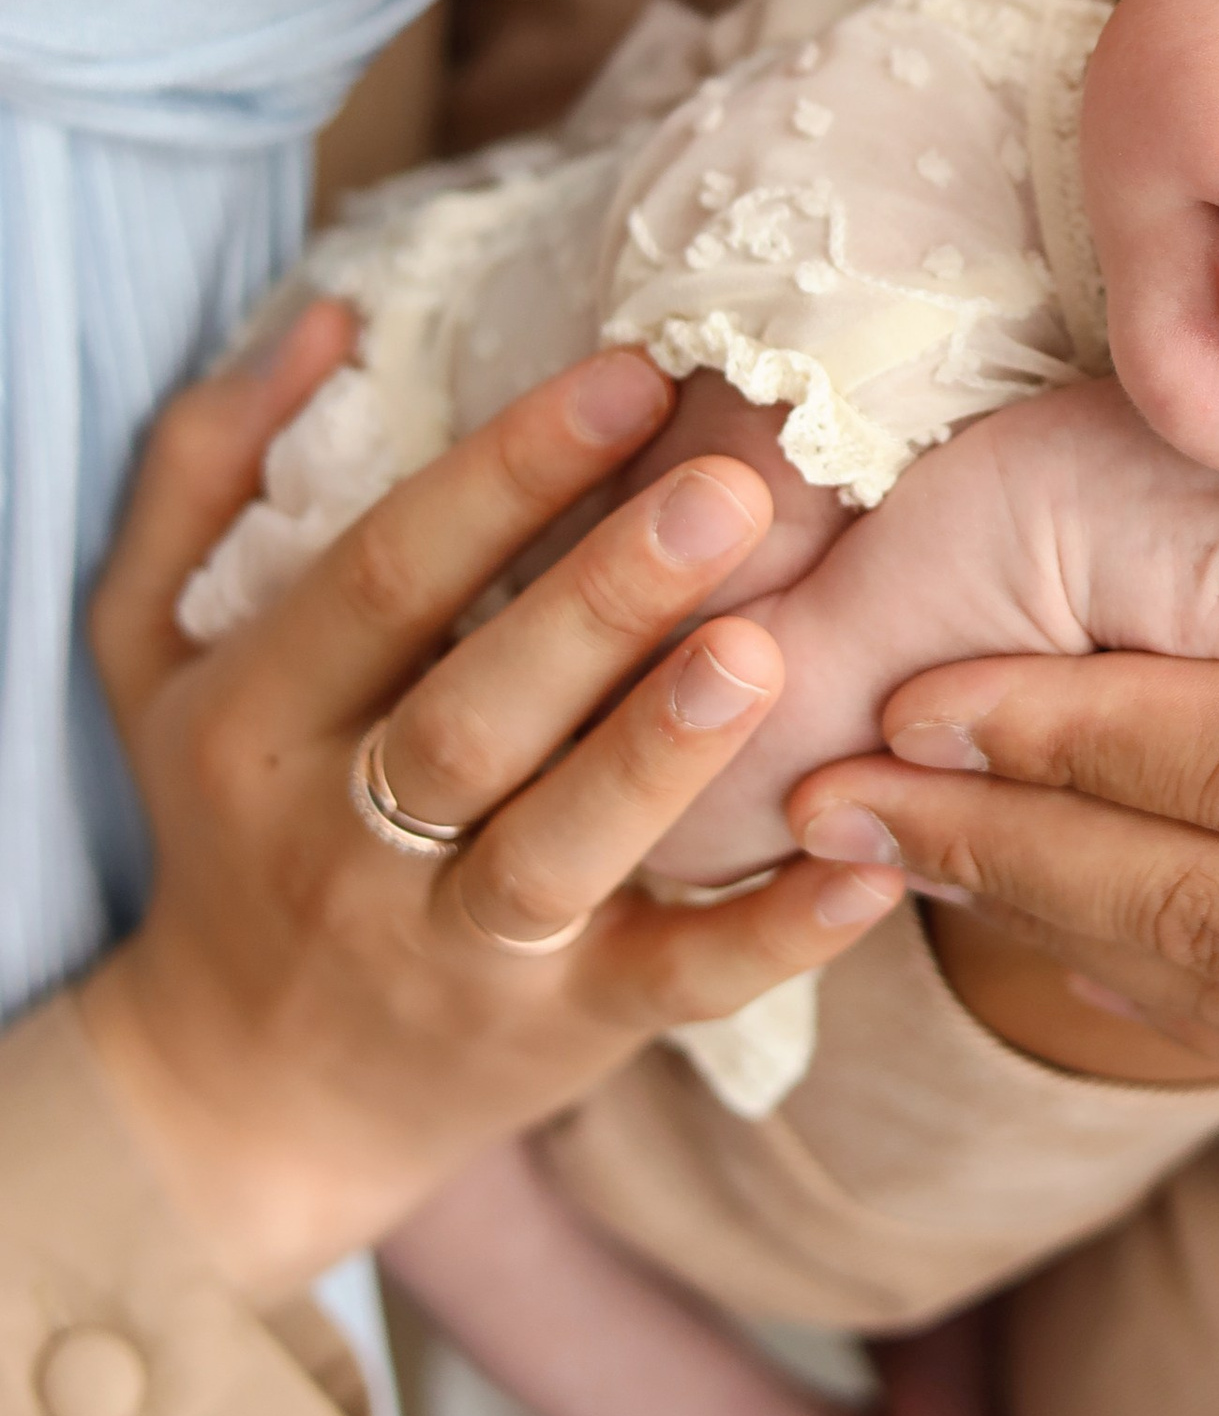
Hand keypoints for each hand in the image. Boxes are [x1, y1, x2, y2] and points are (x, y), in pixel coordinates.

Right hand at [82, 305, 904, 1303]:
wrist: (236, 1096)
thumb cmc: (227, 819)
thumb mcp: (155, 649)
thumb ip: (208, 470)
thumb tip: (328, 319)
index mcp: (259, 719)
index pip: (384, 578)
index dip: (507, 475)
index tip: (635, 374)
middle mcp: (342, 841)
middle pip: (473, 714)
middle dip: (602, 600)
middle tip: (734, 490)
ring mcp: (453, 953)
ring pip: (554, 853)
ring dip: (661, 758)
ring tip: (768, 650)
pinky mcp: (559, 1039)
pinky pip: (667, 988)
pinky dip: (768, 936)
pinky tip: (866, 869)